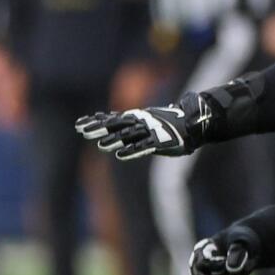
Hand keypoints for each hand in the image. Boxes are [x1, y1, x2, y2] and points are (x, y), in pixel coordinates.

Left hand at [76, 96, 208, 160]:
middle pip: (115, 125)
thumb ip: (128, 124)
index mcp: (136, 118)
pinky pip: (144, 146)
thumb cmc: (169, 124)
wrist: (195, 123)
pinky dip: (132, 150)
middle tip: (81, 131)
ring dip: (114, 140)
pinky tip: (120, 155)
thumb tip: (108, 120)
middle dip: (98, 128)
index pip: (111, 119)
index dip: (95, 121)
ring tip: (100, 145)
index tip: (78, 124)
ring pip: (129, 135)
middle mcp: (141, 123)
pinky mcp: (161, 142)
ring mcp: (150, 131)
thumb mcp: (145, 121)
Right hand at [191, 224, 261, 274]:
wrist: (243, 249)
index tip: (229, 262)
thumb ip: (237, 251)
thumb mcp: (242, 242)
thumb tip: (231, 269)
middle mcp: (195, 265)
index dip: (218, 267)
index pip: (202, 264)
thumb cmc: (241, 242)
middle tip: (231, 274)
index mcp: (201, 251)